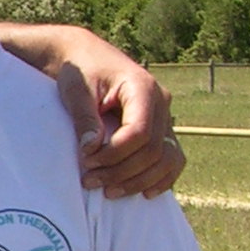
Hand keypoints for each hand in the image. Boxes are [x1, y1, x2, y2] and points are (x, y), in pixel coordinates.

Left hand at [49, 54, 182, 196]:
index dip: (114, 154)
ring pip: (167, 158)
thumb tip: (92, 149)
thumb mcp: (76, 90)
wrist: (88, 58)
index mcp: (142, 87)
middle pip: (153, 150)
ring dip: (139, 181)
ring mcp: (165, 116)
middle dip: (121, 172)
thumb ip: (85, 118)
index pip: (140, 133)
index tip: (86, 161)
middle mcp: (161, 102)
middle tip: (89, 180)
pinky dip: (162, 178)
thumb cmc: (80, 71)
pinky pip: (172, 158)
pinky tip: (144, 192)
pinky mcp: (161, 129)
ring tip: (108, 191)